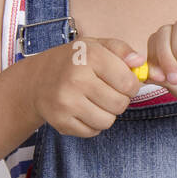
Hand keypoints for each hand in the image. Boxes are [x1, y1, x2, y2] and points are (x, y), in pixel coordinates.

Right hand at [25, 36, 142, 136]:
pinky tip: (82, 110)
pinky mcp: (60, 121)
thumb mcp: (96, 46)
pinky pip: (92, 131)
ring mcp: (66, 102)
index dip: (131, 85)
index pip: (129, 83)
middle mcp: (76, 79)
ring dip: (106, 113)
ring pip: (108, 121)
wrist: (36, 80)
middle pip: (120, 104)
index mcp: (90, 56)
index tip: (123, 82)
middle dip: (119, 100)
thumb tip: (140, 62)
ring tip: (94, 100)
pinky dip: (92, 124)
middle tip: (107, 91)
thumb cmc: (73, 61)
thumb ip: (122, 50)